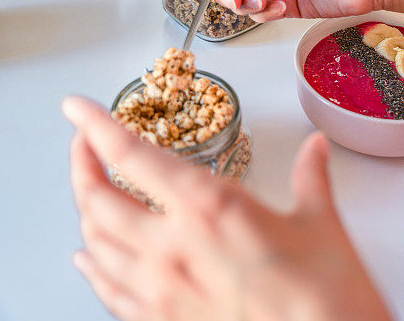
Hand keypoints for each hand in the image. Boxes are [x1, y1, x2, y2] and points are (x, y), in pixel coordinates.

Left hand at [65, 96, 390, 320]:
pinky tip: (88, 260)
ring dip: (85, 213)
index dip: (95, 126)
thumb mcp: (321, 224)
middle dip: (81, 166)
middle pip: (97, 201)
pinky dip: (92, 269)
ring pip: (95, 245)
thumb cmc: (326, 295)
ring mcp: (162, 291)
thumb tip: (315, 150)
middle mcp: (172, 248)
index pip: (132, 156)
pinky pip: (108, 292)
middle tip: (83, 145)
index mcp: (209, 208)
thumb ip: (311, 178)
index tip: (77, 108)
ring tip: (90, 193)